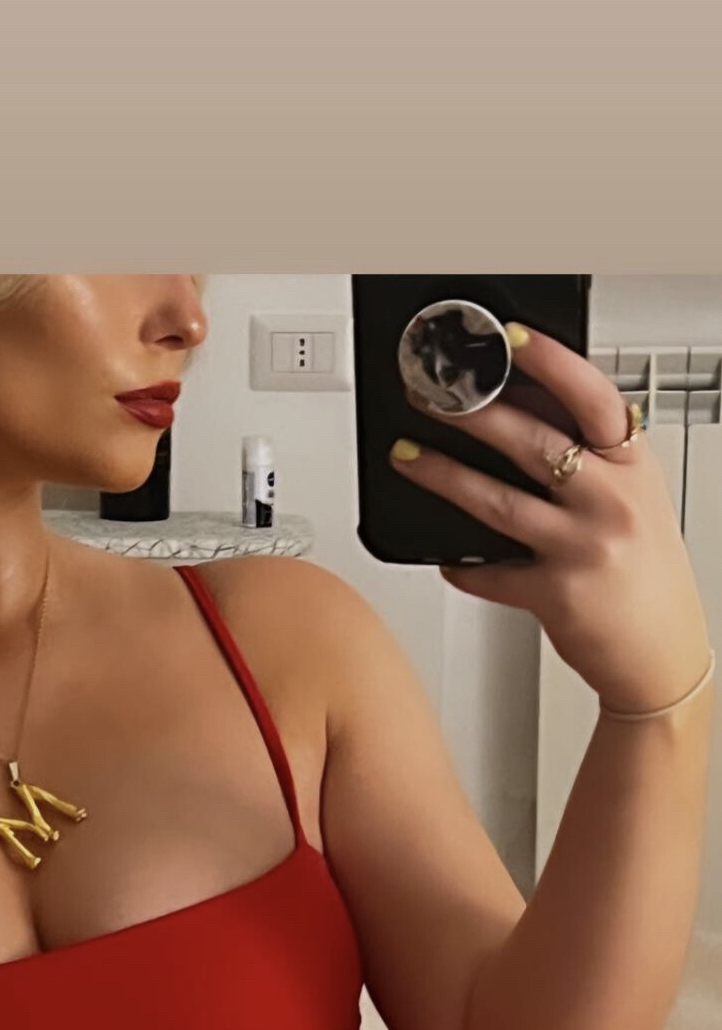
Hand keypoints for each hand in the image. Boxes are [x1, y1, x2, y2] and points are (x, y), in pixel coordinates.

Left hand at [388, 323, 712, 713]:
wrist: (662, 652)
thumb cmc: (646, 573)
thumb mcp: (635, 499)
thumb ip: (591, 458)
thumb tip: (523, 410)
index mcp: (633, 468)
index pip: (593, 399)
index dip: (551, 362)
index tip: (510, 338)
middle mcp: (611, 502)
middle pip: (533, 443)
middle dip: (473, 413)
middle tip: (430, 396)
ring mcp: (582, 549)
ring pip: (499, 502)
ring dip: (444, 476)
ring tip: (407, 455)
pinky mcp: (556, 595)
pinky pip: (491, 575)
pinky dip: (463, 566)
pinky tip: (445, 557)